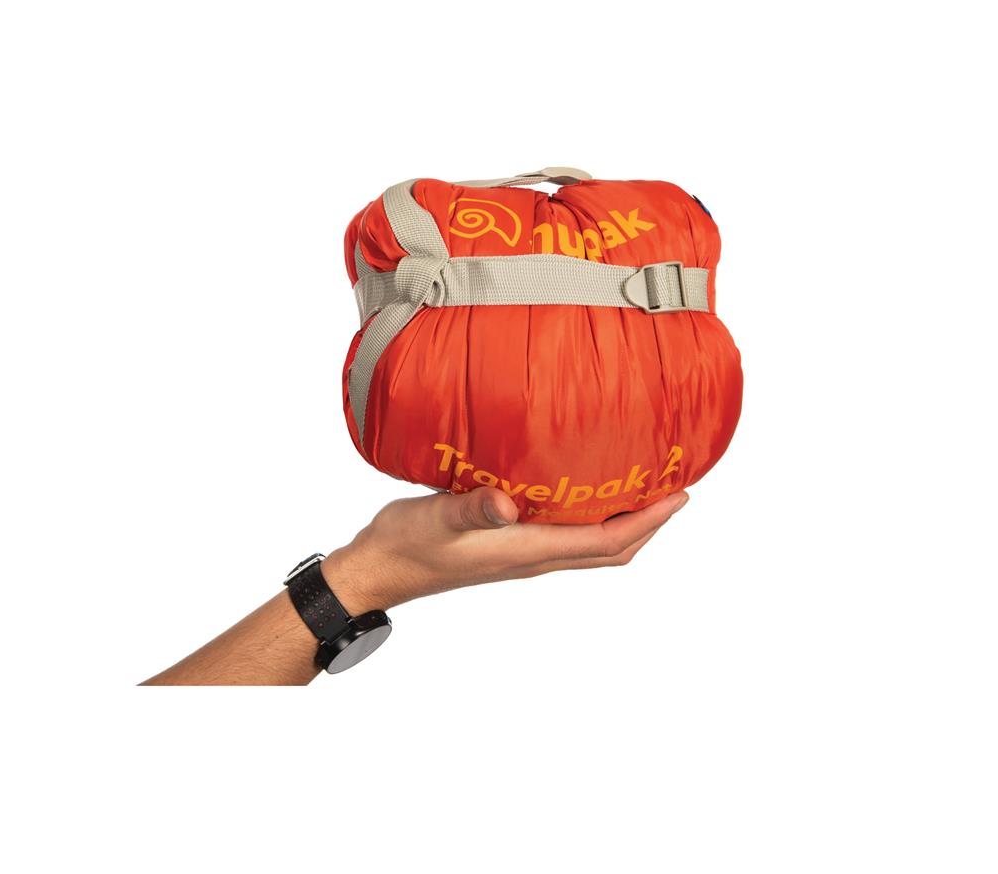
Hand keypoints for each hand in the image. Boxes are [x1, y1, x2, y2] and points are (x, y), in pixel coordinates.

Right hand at [321, 487, 689, 613]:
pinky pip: (564, 537)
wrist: (378, 570)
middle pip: (608, 550)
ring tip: (639, 488)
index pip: (605, 542)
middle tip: (672, 490)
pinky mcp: (507, 547)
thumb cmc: (406, 545)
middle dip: (647, 523)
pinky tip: (578, 489)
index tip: (679, 496)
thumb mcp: (437, 520)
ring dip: (622, 522)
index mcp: (527, 552)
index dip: (648, 521)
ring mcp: (520, 554)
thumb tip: (508, 505)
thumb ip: (473, 510)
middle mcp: (533, 557)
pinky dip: (588, 519)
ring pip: (589, 546)